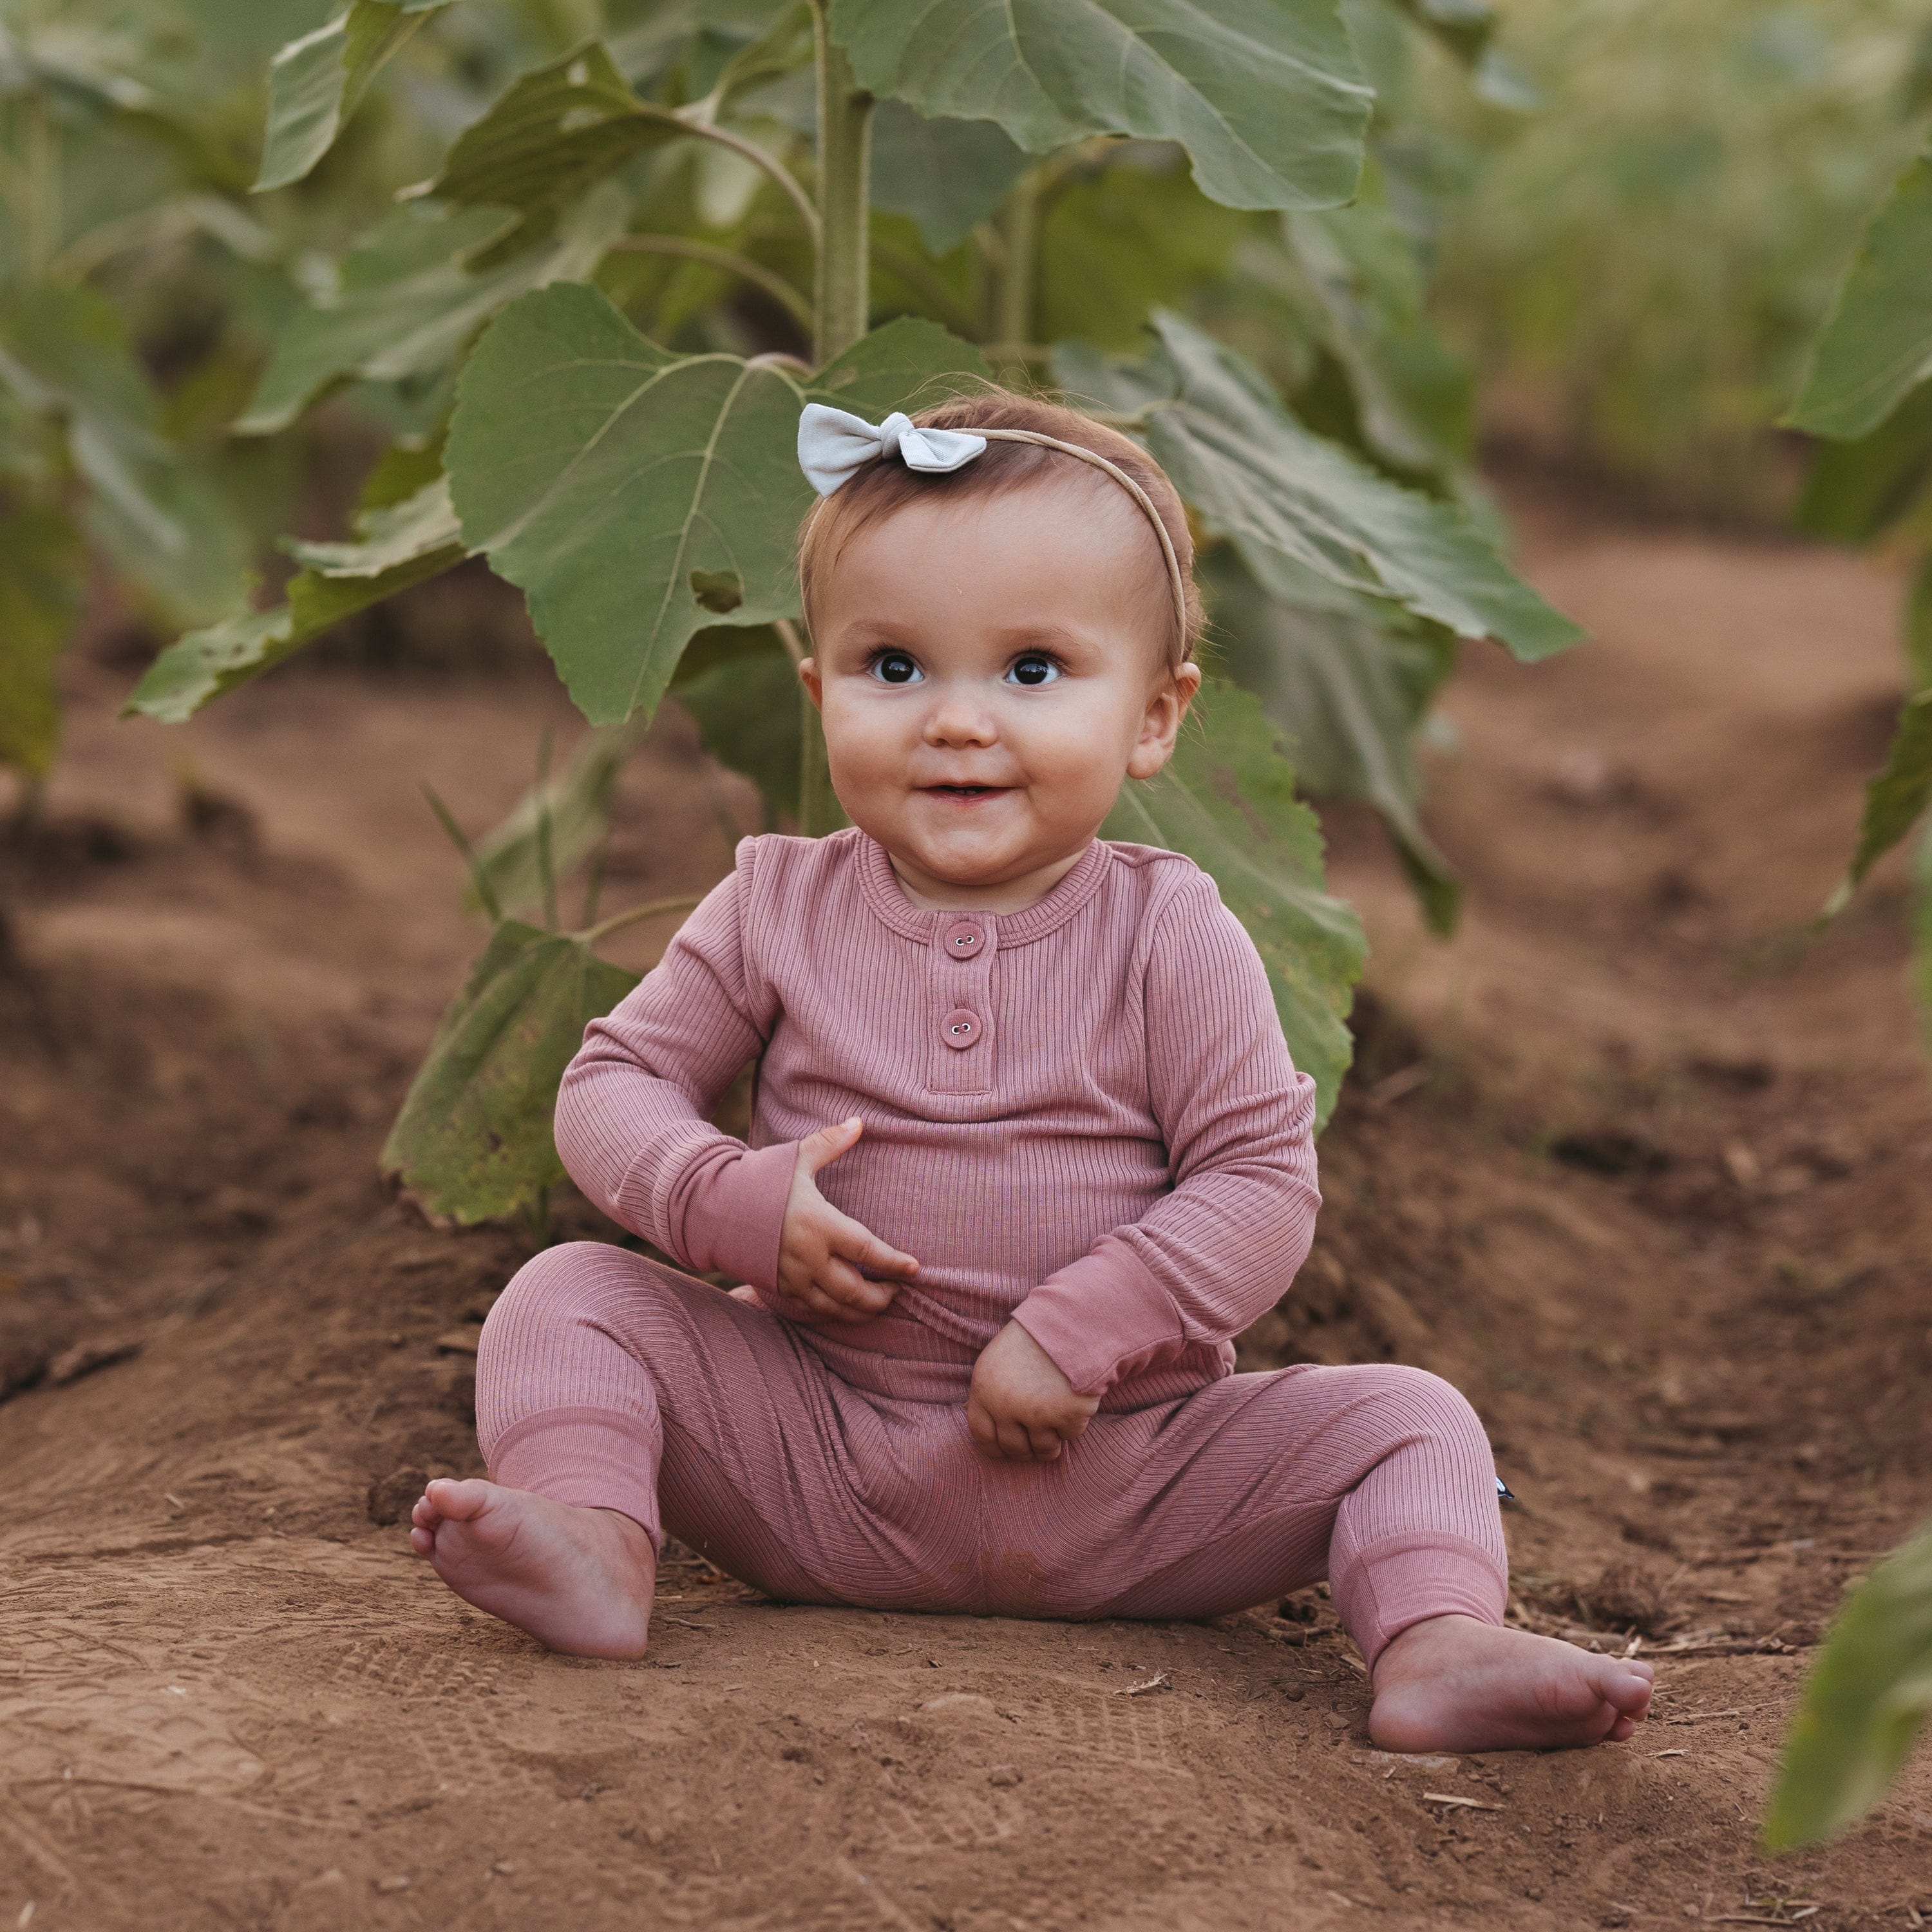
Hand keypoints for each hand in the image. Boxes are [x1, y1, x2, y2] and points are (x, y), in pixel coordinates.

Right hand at [773, 1118, 917, 1324]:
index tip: (915, 1269)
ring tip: (879, 1304)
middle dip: (882, 1296)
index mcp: (819, 1224)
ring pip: (834, 1308)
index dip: (894, 1264)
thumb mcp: (796, 1159)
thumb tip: (859, 1122)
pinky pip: (812, 1310)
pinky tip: (846, 1308)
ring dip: (861, 1311)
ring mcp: (792, 1277)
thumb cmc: (758, 1179)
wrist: (711, 1207)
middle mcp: (808, 1257)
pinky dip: (834, 1313)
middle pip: (855, 1291)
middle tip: (898, 1290)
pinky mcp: (778, 1287)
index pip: (867, 1251)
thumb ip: (830, 1143)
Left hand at [967, 1320, 1098, 1462]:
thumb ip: (988, 1395)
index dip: (995, 1448)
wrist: (1072, 1323)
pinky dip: (1072, 1424)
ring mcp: (1037, 1414)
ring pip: (1043, 1449)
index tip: (1006, 1450)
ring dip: (1050, 1443)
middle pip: (1013, 1448)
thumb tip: (985, 1428)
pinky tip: (1073, 1403)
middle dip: (1025, 1450)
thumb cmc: (1034, 1340)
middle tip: (1036, 1443)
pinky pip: (1069, 1435)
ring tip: (1056, 1426)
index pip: (982, 1436)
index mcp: (984, 1390)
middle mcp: (1006, 1406)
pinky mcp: (1067, 1416)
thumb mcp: (996, 1361)